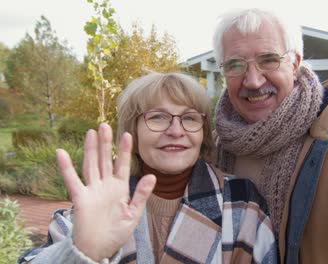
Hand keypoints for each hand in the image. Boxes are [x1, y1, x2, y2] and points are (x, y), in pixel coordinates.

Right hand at [56, 123, 155, 260]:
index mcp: (120, 188)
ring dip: (91, 149)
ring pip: (91, 165)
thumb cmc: (117, 232)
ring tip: (91, 132)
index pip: (123, 165)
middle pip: (105, 160)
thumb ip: (142, 194)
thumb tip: (152, 176)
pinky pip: (72, 181)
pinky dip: (66, 167)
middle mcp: (105, 186)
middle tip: (105, 124)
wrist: (100, 249)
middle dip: (106, 143)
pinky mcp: (80, 199)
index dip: (124, 150)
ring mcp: (92, 190)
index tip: (127, 134)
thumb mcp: (134, 213)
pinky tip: (61, 153)